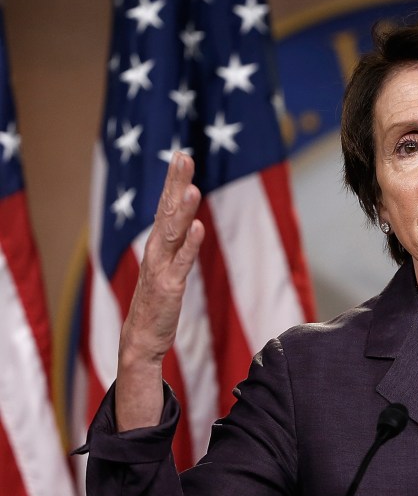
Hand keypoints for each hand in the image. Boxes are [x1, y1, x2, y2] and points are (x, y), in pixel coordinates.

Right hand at [115, 152, 203, 430]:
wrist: (141, 340)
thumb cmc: (157, 303)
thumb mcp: (168, 269)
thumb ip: (177, 246)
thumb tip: (189, 222)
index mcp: (158, 246)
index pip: (166, 207)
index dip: (173, 182)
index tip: (181, 155)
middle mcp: (156, 252)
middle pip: (166, 212)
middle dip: (174, 184)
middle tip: (182, 156)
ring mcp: (160, 269)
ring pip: (171, 234)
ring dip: (182, 210)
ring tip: (191, 187)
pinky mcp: (169, 288)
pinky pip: (181, 263)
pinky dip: (189, 245)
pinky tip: (198, 227)